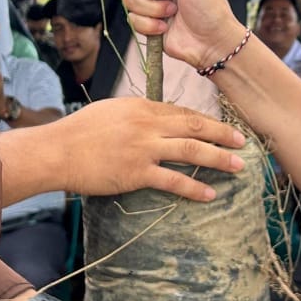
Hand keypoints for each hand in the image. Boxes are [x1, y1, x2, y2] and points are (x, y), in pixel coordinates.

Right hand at [49, 97, 245, 200]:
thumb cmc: (77, 132)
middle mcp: (147, 124)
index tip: (220, 127)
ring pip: (191, 150)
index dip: (205, 120)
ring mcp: (144, 148)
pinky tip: (210, 193)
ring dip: (218, 158)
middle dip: (222, 134)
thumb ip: (135, 115)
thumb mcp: (110, 112)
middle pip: (195, 126)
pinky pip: (173, 179)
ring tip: (237, 166)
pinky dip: (194, 187)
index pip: (181, 112)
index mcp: (141, 107)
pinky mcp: (137, 172)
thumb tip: (152, 120)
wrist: (57, 151)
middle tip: (243, 141)